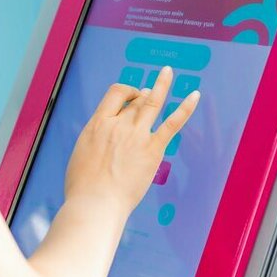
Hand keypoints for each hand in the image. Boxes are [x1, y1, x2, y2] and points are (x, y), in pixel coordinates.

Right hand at [64, 67, 200, 216]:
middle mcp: (118, 124)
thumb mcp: (81, 154)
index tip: (130, 96)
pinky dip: (186, 107)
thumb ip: (94, 140)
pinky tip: (195, 95)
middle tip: (146, 94)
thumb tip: (100, 139)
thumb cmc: (84, 187)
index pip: (115, 95)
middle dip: (141, 95)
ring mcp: (137, 135)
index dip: (125, 91)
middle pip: (134, 100)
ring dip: (161, 85)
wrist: (96, 203)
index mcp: (98, 124)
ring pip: (152, 102)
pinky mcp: (153, 149)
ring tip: (168, 72)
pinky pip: (173, 123)